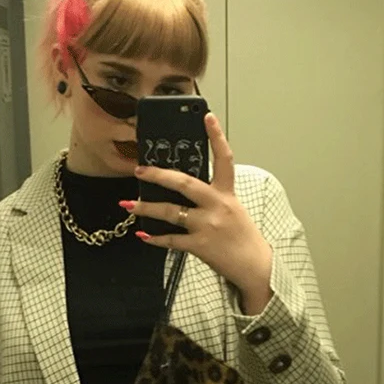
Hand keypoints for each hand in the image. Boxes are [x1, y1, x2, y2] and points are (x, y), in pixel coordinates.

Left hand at [122, 113, 272, 298]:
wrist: (255, 266)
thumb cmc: (243, 237)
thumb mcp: (233, 209)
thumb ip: (212, 197)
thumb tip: (184, 189)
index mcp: (227, 194)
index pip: (224, 159)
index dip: (216, 136)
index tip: (207, 117)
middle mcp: (217, 206)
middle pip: (185, 183)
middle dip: (158, 175)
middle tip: (140, 169)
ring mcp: (208, 225)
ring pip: (171, 212)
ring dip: (146, 208)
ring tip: (128, 204)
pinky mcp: (200, 245)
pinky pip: (171, 239)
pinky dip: (155, 238)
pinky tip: (143, 235)